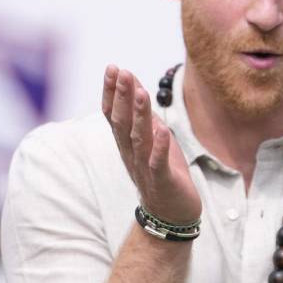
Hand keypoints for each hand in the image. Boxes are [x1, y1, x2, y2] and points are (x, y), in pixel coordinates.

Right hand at [102, 65, 200, 224]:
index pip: (113, 114)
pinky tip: (161, 130)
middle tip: (121, 72)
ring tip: (140, 92)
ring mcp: (145, 168)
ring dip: (139, 115)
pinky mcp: (163, 181)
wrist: (171, 214)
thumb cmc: (163, 172)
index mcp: (126, 143)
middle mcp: (131, 154)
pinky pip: (158, 163)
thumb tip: (135, 84)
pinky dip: (158, 147)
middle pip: (122, 123)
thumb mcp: (153, 138)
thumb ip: (143, 115)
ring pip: (139, 139)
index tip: (112, 68)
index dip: (111, 92)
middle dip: (121, 97)